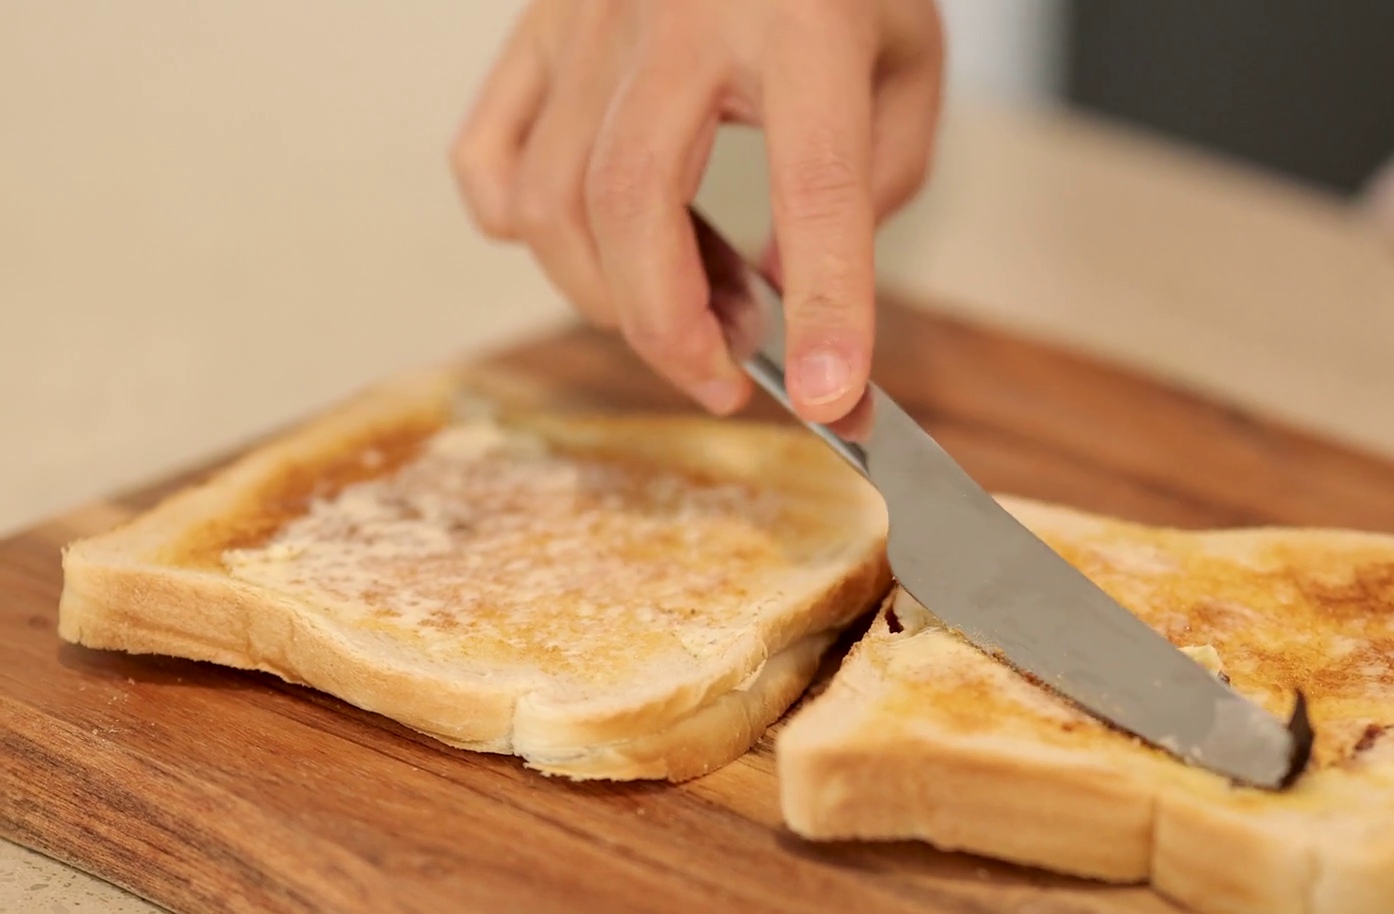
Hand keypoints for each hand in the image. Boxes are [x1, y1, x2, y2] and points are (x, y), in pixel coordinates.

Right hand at [450, 0, 943, 422]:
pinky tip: (587, 249)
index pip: (814, 187)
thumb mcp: (905, 64)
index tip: (829, 395)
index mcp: (803, 19)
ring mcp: (591, 17)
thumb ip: (869, 187)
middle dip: (672, 328)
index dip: (825, 305)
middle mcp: (680, 12)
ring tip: (683, 313)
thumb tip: (780, 301)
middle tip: (723, 378)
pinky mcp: (537, 24)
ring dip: (610, 296)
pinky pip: (488, 155)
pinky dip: (520, 231)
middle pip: (631, 203)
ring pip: (549, 197)